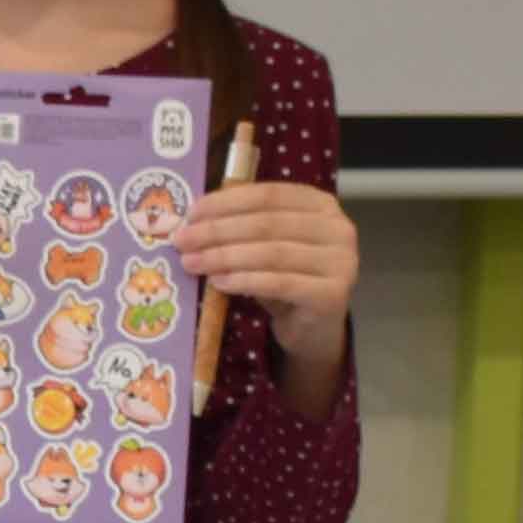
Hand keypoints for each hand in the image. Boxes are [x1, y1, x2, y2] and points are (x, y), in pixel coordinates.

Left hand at [181, 178, 358, 361]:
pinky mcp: (332, 294)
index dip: (226, 202)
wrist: (313, 328)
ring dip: (225, 257)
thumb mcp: (264, 245)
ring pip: (271, 253)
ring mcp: (341, 261)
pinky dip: (244, 281)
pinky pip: (280, 283)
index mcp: (320, 204)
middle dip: (217, 231)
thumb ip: (240, 227)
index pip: (268, 194)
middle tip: (182, 241)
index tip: (191, 214)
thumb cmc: (285, 279)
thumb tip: (189, 221)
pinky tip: (219, 283)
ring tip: (192, 263)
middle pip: (267, 223)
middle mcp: (338, 228)